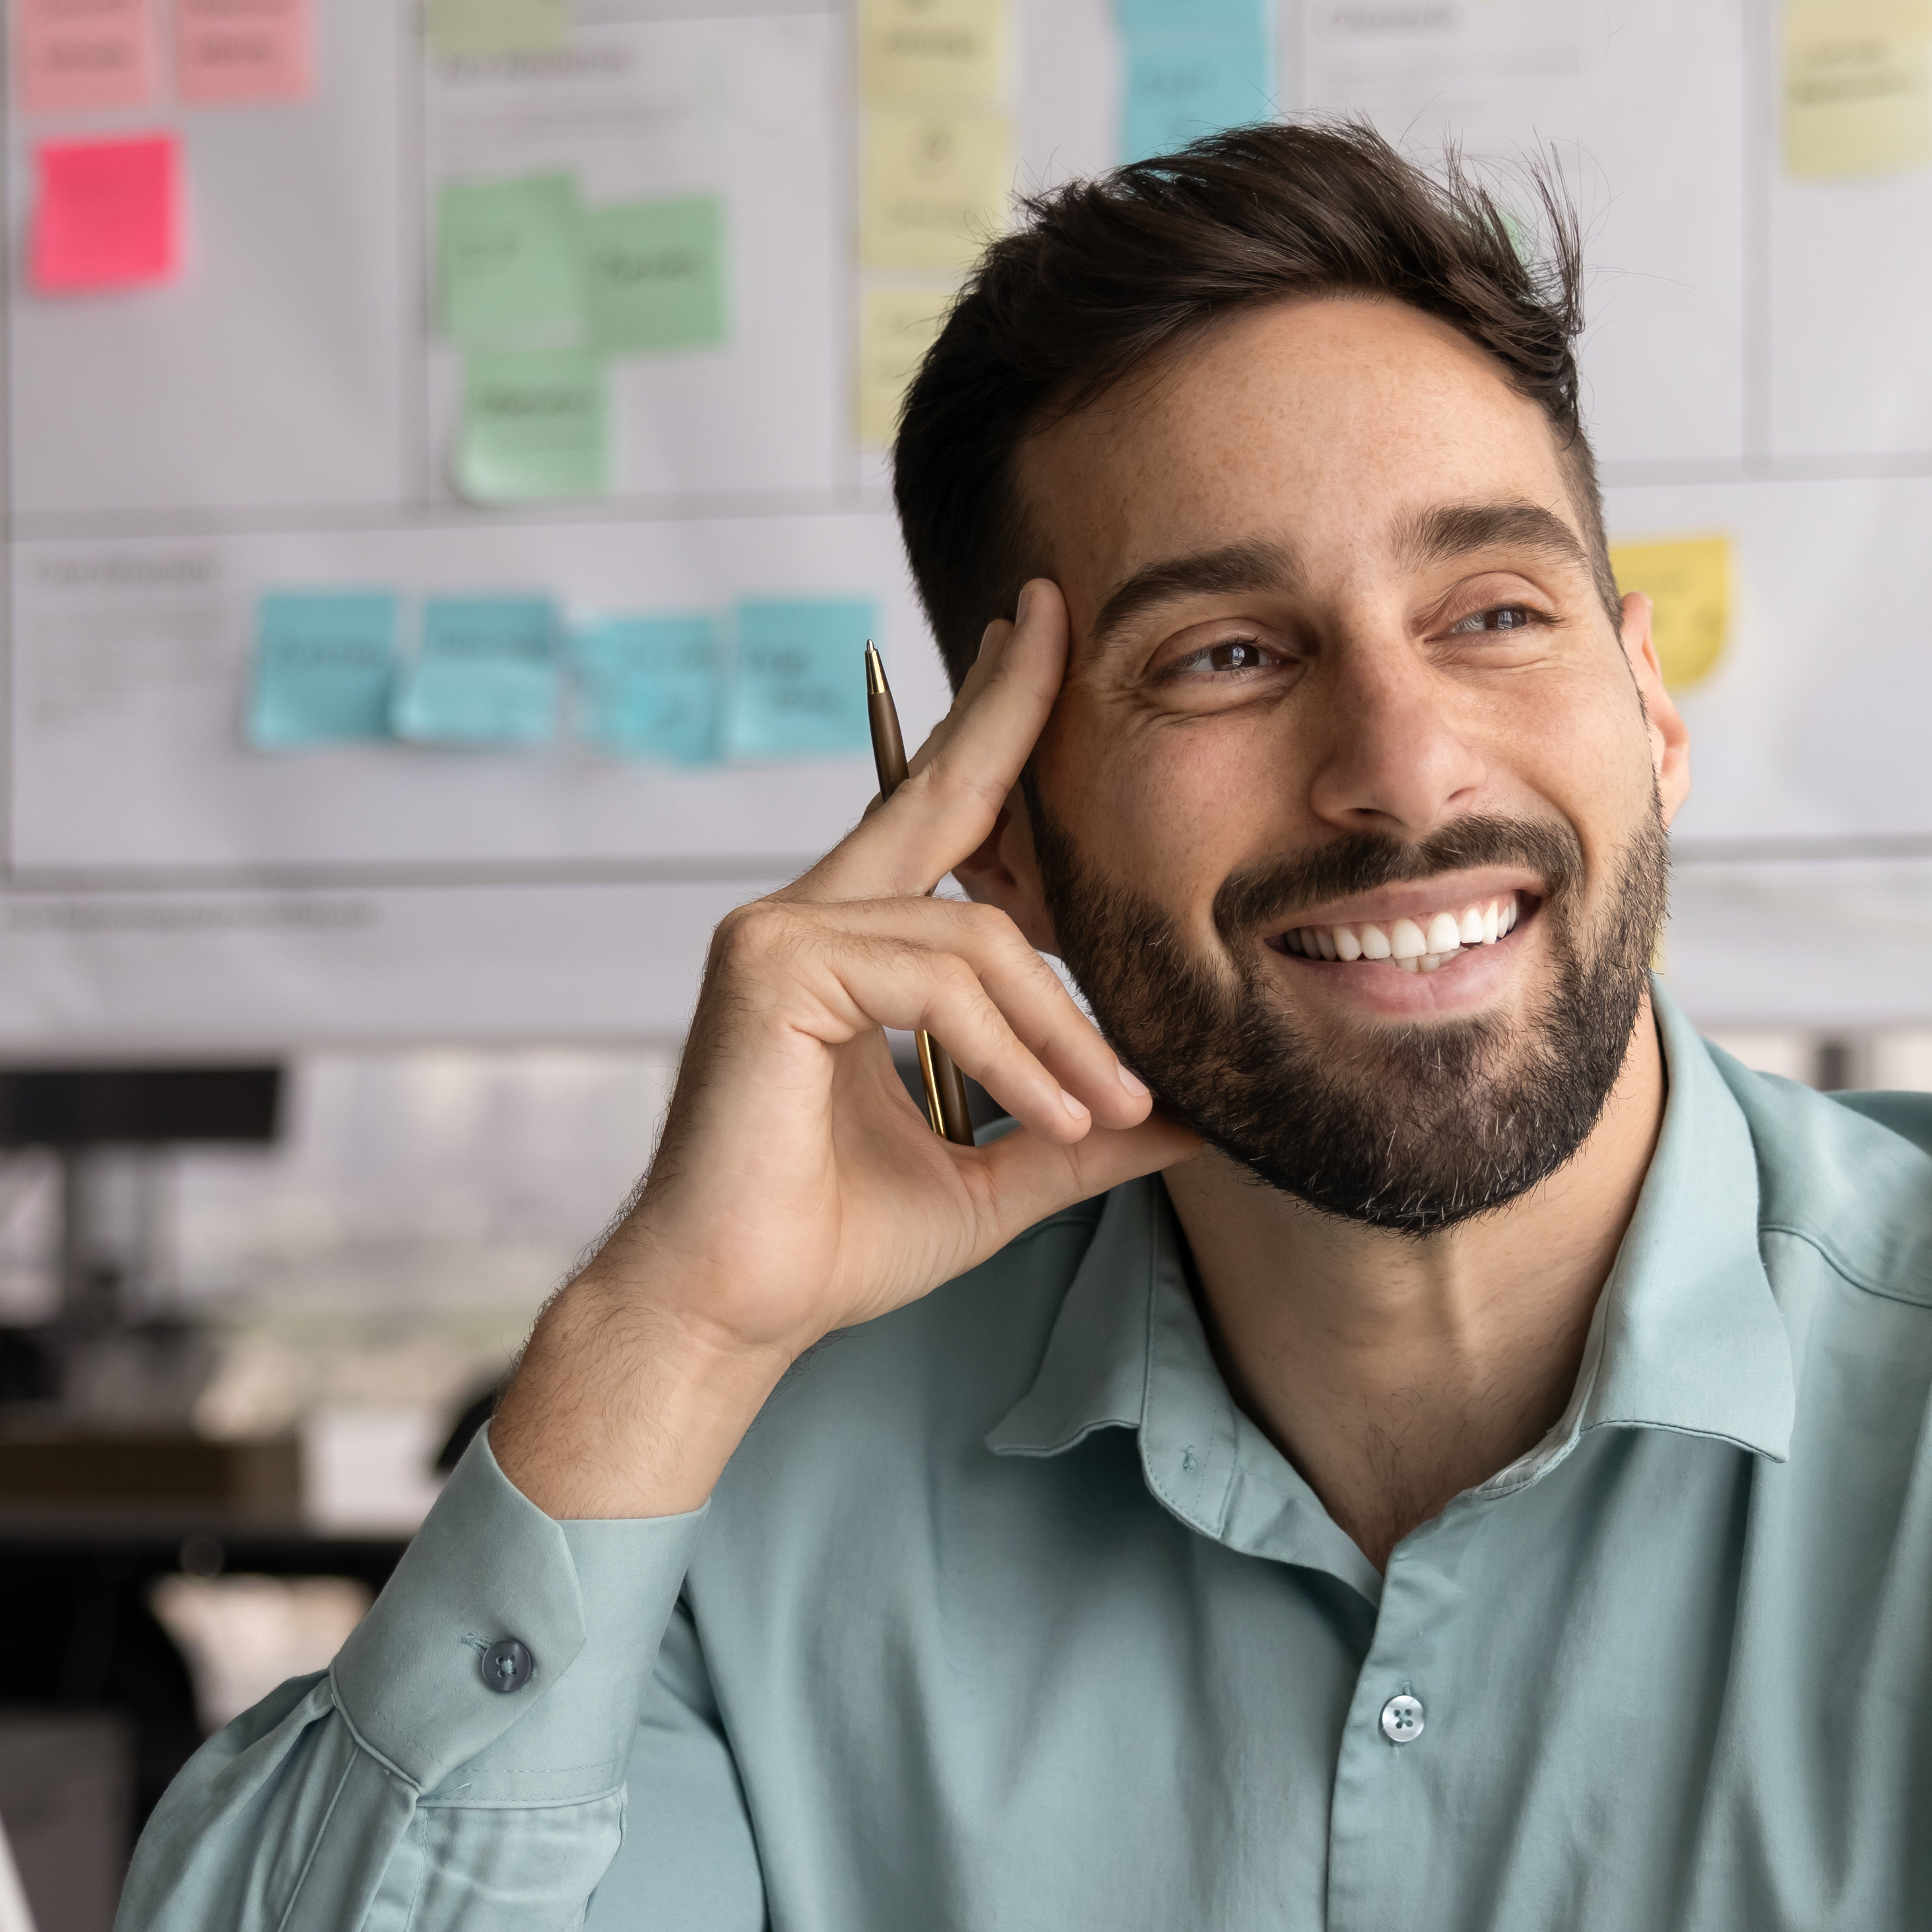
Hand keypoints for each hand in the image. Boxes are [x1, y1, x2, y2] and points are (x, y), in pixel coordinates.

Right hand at [492, 581, 1196, 1516]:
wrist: (733, 1311)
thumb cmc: (835, 1245)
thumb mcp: (999, 1171)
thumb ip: (1082, 1127)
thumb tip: (1198, 1117)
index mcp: (851, 947)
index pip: (937, 813)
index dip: (992, 723)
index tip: (1039, 634)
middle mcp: (807, 917)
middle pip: (937, 792)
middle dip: (1008, 705)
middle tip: (1060, 620)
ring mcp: (780, 933)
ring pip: (978, 939)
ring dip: (1065, 1034)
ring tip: (1108, 1114)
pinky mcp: (773, 967)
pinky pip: (938, 982)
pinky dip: (1013, 1053)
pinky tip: (1052, 1115)